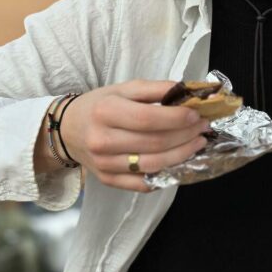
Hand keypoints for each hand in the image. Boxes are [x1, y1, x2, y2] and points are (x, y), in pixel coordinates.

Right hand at [59, 79, 210, 192]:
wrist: (68, 130)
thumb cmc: (99, 105)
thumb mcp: (123, 88)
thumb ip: (155, 89)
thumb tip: (188, 92)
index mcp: (106, 111)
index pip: (148, 119)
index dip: (176, 118)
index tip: (196, 114)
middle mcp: (103, 140)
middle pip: (154, 143)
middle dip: (185, 136)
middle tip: (203, 128)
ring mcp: (105, 164)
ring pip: (153, 165)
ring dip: (182, 155)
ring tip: (197, 143)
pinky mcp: (108, 180)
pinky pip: (143, 182)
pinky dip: (165, 174)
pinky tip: (179, 161)